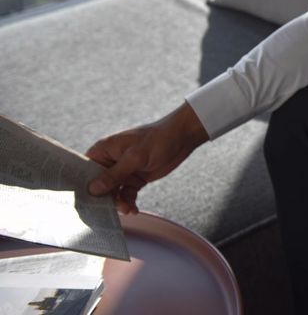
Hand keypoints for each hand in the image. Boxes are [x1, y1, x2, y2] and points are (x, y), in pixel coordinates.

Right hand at [85, 102, 208, 214]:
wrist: (182, 137)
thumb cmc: (157, 139)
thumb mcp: (135, 157)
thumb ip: (114, 174)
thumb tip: (92, 190)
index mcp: (103, 150)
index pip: (84, 170)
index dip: (81, 186)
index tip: (80, 204)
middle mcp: (110, 161)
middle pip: (97, 185)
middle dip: (101, 199)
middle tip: (104, 214)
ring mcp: (123, 171)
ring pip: (112, 193)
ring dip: (117, 203)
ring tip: (127, 209)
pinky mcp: (135, 179)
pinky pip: (126, 195)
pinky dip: (128, 202)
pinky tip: (133, 209)